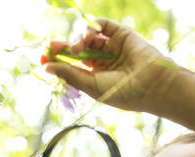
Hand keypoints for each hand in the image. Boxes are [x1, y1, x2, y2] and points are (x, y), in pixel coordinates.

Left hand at [44, 18, 176, 113]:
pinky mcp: (121, 34)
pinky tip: (88, 35)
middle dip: (63, 47)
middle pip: (78, 50)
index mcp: (97, 77)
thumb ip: (69, 75)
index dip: (58, 61)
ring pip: (88, 38)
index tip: (42, 58)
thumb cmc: (123, 92)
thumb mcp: (91, 86)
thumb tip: (46, 68)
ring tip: (77, 48)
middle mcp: (104, 62)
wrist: (152, 84)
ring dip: (79, 40)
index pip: (73, 65)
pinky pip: (102, 26)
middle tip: (49, 46)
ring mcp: (113, 47)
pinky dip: (91, 27)